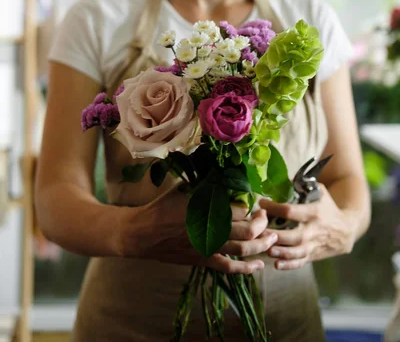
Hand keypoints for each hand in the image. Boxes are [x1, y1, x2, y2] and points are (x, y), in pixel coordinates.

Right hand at [116, 186, 277, 274]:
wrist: (142, 233)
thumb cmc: (163, 206)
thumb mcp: (184, 187)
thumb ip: (205, 184)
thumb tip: (224, 173)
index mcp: (206, 207)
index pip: (241, 207)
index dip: (254, 203)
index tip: (259, 198)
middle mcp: (210, 228)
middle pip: (248, 229)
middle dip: (263, 223)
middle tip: (267, 215)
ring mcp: (208, 247)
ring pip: (243, 249)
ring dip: (261, 243)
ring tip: (272, 236)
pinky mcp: (203, 260)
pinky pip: (229, 267)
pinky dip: (246, 268)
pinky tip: (259, 264)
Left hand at [259, 184, 355, 270]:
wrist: (346, 230)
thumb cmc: (328, 208)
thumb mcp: (320, 192)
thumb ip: (304, 185)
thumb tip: (284, 178)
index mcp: (314, 212)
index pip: (291, 211)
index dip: (274, 207)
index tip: (261, 203)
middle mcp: (314, 230)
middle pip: (294, 236)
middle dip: (276, 235)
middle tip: (259, 231)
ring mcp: (314, 245)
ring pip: (297, 252)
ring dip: (281, 252)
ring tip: (266, 248)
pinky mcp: (313, 255)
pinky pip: (301, 262)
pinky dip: (289, 265)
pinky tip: (276, 264)